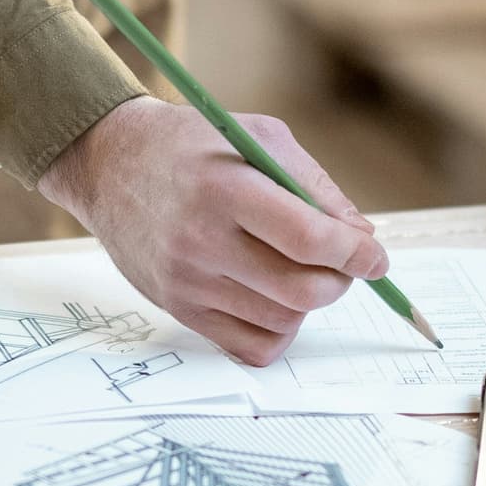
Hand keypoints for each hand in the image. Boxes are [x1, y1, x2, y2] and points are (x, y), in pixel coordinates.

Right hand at [42, 95, 386, 365]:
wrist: (110, 164)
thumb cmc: (194, 146)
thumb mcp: (258, 138)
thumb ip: (314, 186)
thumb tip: (362, 238)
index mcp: (226, 188)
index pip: (308, 238)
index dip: (356, 254)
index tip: (375, 258)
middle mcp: (202, 239)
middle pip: (301, 290)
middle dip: (341, 282)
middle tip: (343, 264)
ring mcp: (188, 281)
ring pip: (282, 321)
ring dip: (309, 303)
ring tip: (301, 271)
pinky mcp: (179, 308)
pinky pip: (249, 347)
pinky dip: (279, 330)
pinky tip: (274, 299)